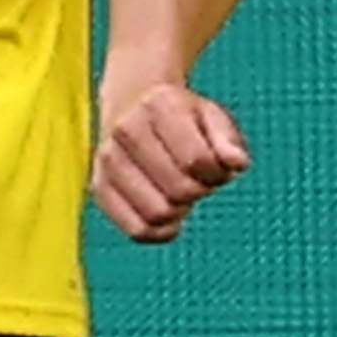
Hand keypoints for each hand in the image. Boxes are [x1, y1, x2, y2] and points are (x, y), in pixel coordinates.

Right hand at [94, 77, 251, 240]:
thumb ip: (229, 141)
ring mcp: (108, 159)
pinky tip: (167, 216)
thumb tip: (236, 163)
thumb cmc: (182, 118)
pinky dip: (159, 231)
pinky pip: (137, 230)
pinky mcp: (99, 187)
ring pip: (157, 214)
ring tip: (179, 192)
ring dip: (179, 211)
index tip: (215, 167)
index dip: (217, 172)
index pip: (197, 160)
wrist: (133, 105)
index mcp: (159, 105)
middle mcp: (126, 129)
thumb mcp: (212, 118)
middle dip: (199, 191)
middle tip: (198, 180)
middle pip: (179, 190)